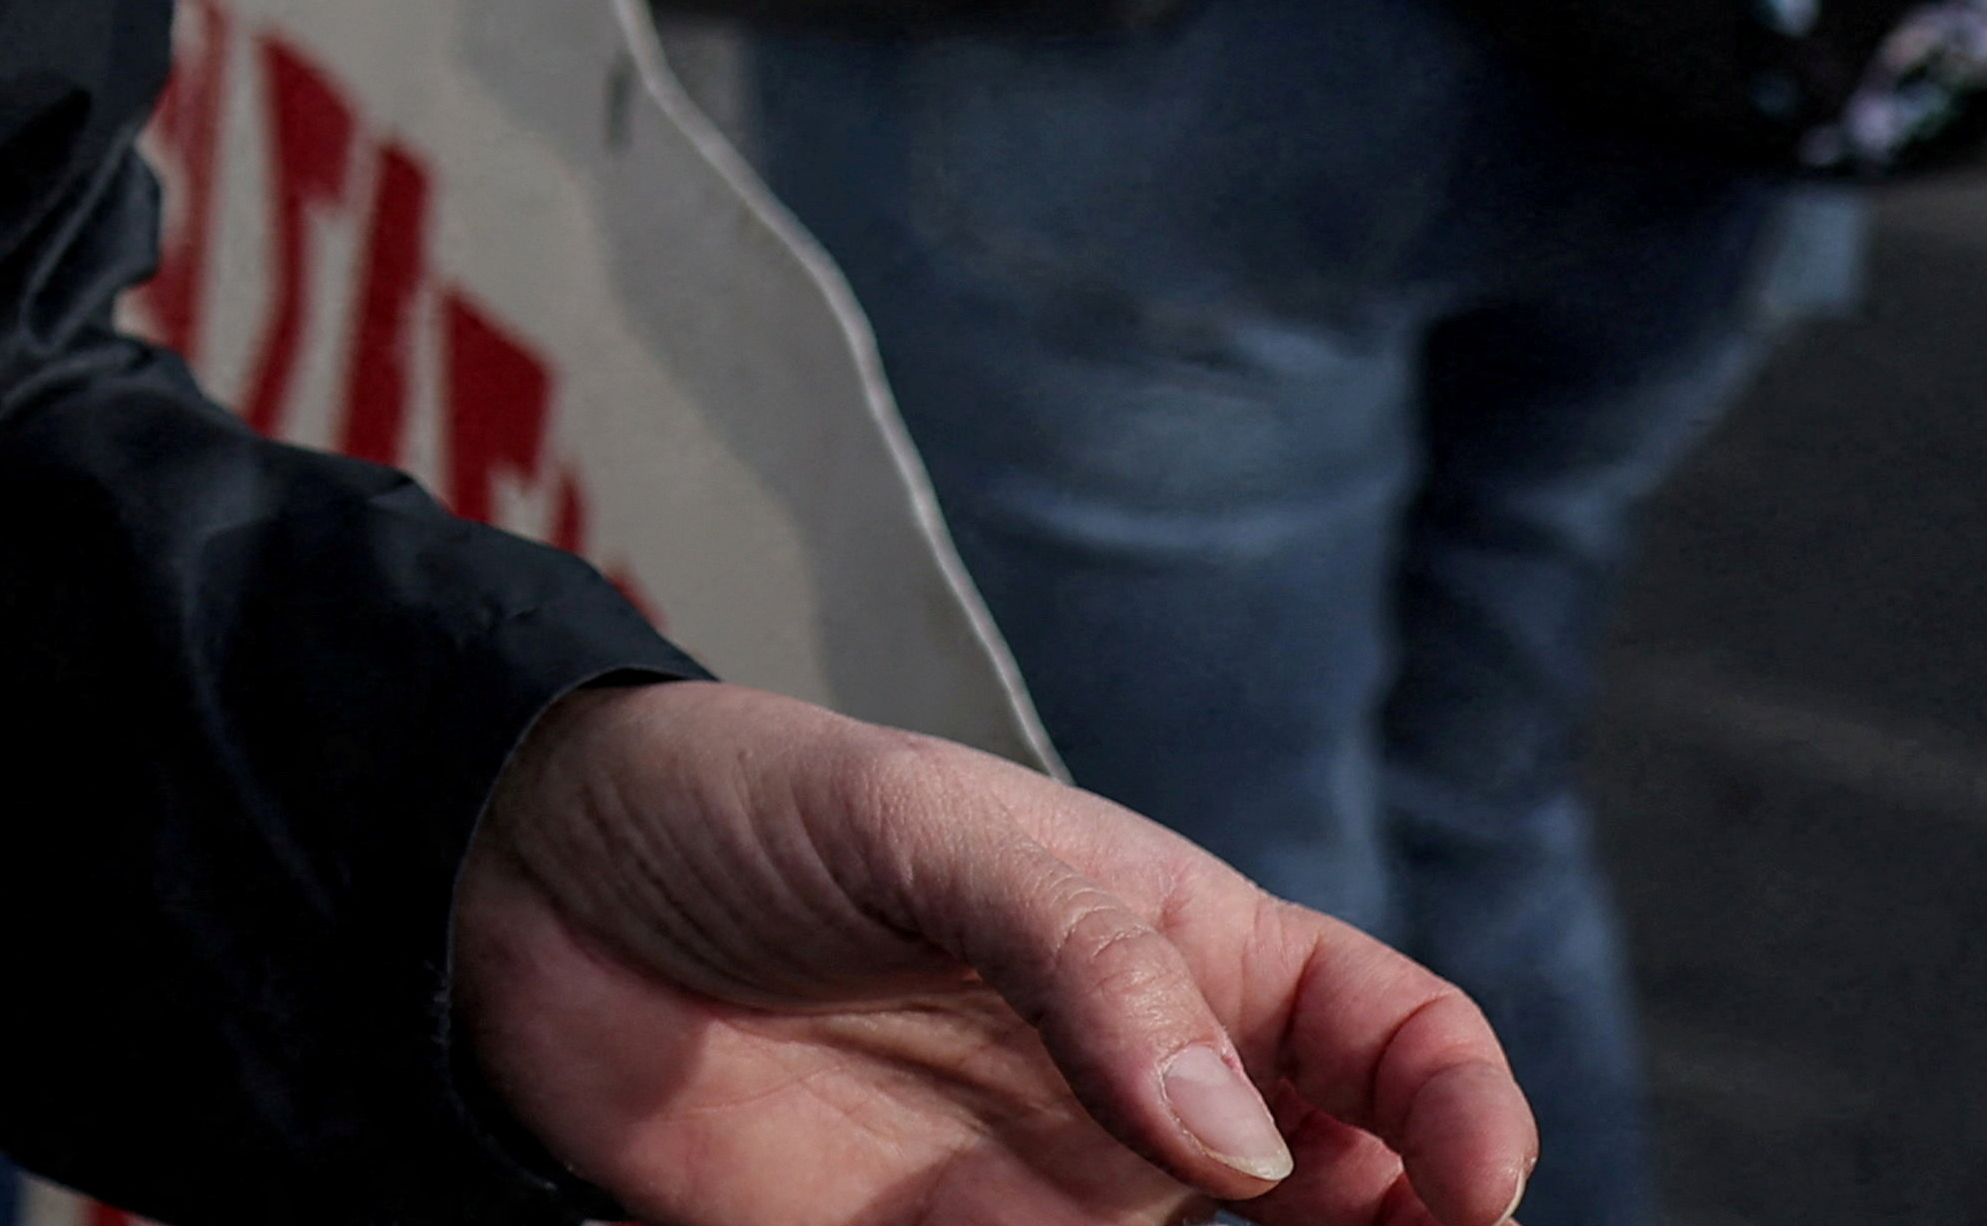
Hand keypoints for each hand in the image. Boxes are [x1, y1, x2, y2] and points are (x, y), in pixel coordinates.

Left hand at [459, 682, 1532, 1225]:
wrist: (515, 880)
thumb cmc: (736, 801)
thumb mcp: (918, 821)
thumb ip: (1086, 961)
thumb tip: (1246, 1144)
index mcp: (1178, 949)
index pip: (1392, 1036)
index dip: (1461, 1109)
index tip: (1471, 1185)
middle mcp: (1143, 1092)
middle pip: (1350, 1199)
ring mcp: (1045, 1193)